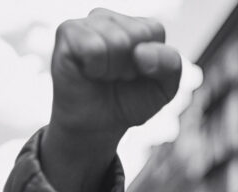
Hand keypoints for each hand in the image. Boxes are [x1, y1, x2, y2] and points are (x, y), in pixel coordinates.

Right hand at [51, 9, 181, 142]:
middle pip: (137, 34)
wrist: (95, 126)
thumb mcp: (163, 88)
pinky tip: (88, 72)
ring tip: (103, 76)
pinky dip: (96, 68)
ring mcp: (88, 23)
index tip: (137, 76)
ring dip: (113, 70)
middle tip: (117, 78)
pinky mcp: (68, 32)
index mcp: (138, 26)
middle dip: (131, 67)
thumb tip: (141, 51)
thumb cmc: (127, 102)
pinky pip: (94, 47)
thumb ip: (170, 65)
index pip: (155, 30)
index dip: (150, 62)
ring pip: (117, 41)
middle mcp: (112, 18)